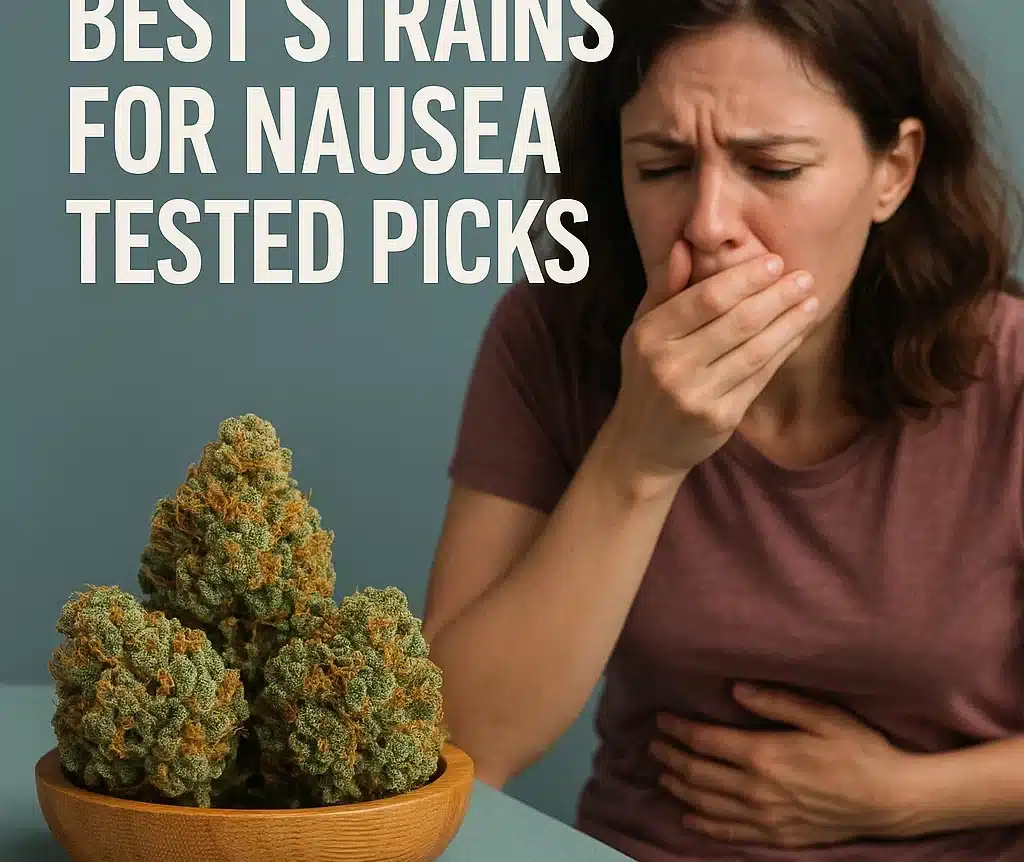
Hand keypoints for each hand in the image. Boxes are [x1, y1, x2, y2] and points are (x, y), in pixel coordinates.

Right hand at [602, 242, 820, 492]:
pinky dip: (782, 351)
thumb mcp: (643, 329)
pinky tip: (798, 332)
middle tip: (804, 277)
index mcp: (649, 336)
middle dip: (776, 296)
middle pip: (736, 322)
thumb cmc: (647, 375)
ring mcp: (695, 394)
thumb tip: (685, 244)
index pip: (706, 299)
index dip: (745, 279)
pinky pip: (759, 377)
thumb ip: (664, 286)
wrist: (643, 443)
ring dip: (788, 322)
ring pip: (754, 350)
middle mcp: (669, 365)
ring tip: (811, 301)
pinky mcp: (719, 418)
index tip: (774, 261)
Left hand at [649, 684, 912, 847]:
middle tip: (654, 745)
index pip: (704, 742)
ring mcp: (766, 817)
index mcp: (764, 755)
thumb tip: (734, 689)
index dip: (678, 730)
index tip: (661, 720)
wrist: (891, 800)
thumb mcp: (821, 714)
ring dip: (679, 787)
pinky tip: (687, 815)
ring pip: (706, 804)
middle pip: (698, 774)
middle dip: (670, 757)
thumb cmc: (858, 749)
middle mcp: (757, 790)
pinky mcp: (777, 836)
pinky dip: (703, 824)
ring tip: (663, 774)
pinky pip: (729, 833)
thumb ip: (775, 701)